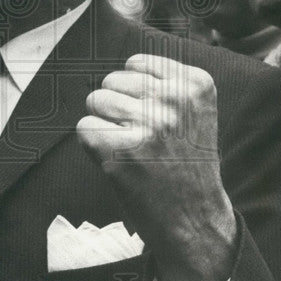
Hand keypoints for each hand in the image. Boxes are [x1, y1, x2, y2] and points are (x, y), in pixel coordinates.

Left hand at [77, 54, 237, 280]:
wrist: (194, 217)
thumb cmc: (187, 163)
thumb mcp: (194, 112)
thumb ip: (166, 82)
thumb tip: (118, 67)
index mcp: (196, 84)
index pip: (136, 63)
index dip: (136, 91)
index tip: (154, 117)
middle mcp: (174, 100)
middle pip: (112, 80)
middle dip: (117, 106)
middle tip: (140, 137)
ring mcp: (148, 125)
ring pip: (95, 101)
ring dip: (104, 124)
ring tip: (129, 148)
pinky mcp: (121, 151)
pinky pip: (84, 128)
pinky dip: (92, 144)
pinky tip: (116, 160)